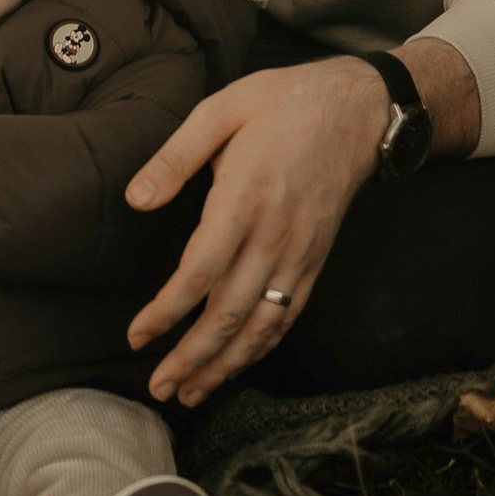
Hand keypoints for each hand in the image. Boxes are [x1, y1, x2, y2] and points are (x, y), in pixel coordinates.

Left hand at [120, 55, 391, 406]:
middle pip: (229, 314)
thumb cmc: (283, 102)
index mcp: (245, 197)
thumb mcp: (222, 108)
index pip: (200, 272)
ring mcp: (300, 253)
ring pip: (260, 326)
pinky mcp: (316, 260)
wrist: (359, 109)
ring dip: (224, 365)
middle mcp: (275, 235)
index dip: (167, 312)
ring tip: (189, 393)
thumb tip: (135, 200)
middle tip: (157, 389)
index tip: (137, 336)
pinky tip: (237, 364)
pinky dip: (261, 347)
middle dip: (190, 358)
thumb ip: (175, 157)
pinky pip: (287, 315)